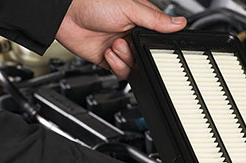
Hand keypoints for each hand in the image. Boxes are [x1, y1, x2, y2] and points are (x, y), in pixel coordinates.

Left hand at [56, 0, 185, 79]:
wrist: (64, 14)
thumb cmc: (93, 1)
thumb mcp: (131, 8)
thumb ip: (156, 20)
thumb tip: (180, 23)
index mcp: (142, 22)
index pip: (160, 39)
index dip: (159, 46)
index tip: (155, 48)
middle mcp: (132, 36)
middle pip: (148, 57)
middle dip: (140, 55)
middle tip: (129, 44)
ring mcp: (121, 49)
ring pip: (136, 67)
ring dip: (126, 59)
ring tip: (115, 46)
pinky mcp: (109, 59)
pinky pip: (122, 72)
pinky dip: (117, 66)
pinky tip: (109, 54)